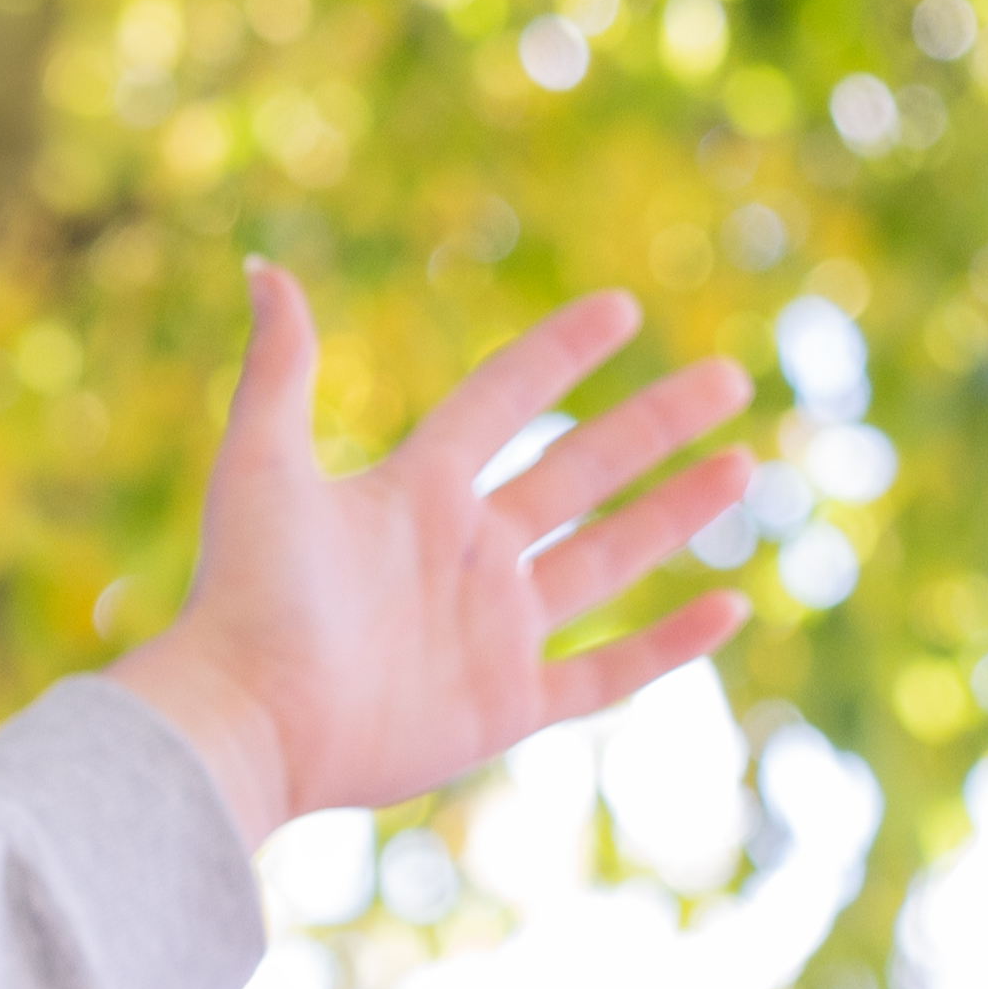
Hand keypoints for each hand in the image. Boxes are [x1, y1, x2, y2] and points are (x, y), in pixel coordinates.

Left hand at [102, 266, 755, 841]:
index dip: (557, 353)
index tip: (623, 308)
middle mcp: (462, 555)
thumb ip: (280, 370)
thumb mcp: (261, 466)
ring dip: (675, 514)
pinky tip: (731, 605)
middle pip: (577, 473)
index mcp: (414, 493)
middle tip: (727, 378)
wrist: (245, 720)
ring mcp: (490, 631)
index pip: (500, 403)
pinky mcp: (505, 706)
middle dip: (653, 425)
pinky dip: (669, 644)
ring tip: (742, 467)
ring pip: (606, 561)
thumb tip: (266, 268)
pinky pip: (606, 671)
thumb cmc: (246, 594)